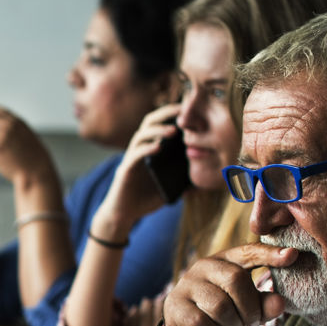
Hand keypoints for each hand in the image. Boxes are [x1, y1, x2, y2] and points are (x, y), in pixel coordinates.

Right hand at [94, 104, 181, 237]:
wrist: (123, 216)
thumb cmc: (145, 201)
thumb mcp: (170, 188)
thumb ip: (183, 182)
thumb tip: (202, 182)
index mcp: (151, 149)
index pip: (161, 124)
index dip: (174, 114)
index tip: (192, 110)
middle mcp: (139, 149)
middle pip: (149, 121)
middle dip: (166, 113)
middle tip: (183, 109)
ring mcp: (131, 158)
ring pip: (141, 135)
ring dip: (157, 130)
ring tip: (173, 130)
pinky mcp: (125, 170)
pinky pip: (135, 155)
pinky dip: (147, 149)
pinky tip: (158, 147)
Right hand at [163, 243, 294, 325]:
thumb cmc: (223, 314)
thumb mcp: (247, 308)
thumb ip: (265, 305)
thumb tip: (280, 303)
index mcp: (226, 260)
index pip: (249, 251)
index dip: (270, 253)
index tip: (293, 255)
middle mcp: (204, 266)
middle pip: (236, 280)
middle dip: (250, 309)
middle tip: (252, 325)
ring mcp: (186, 285)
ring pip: (219, 306)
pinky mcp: (174, 307)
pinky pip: (201, 323)